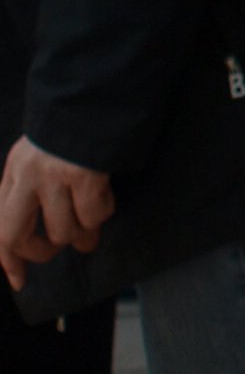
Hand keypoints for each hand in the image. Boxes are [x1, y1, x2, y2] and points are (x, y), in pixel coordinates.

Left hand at [0, 136, 113, 291]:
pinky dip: (103, 215)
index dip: (6, 259)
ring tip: (92, 227)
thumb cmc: (69, 127)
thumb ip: (28, 189)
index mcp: (13, 172)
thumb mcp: (35, 156)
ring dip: (82, 235)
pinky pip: (94, 215)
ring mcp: (55, 176)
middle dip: (38, 252)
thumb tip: (35, 234)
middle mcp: (26, 177)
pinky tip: (107, 201)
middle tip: (58, 250)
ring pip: (63, 231)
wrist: (95, 93)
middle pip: (17, 235)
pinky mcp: (84, 174)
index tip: (17, 280)